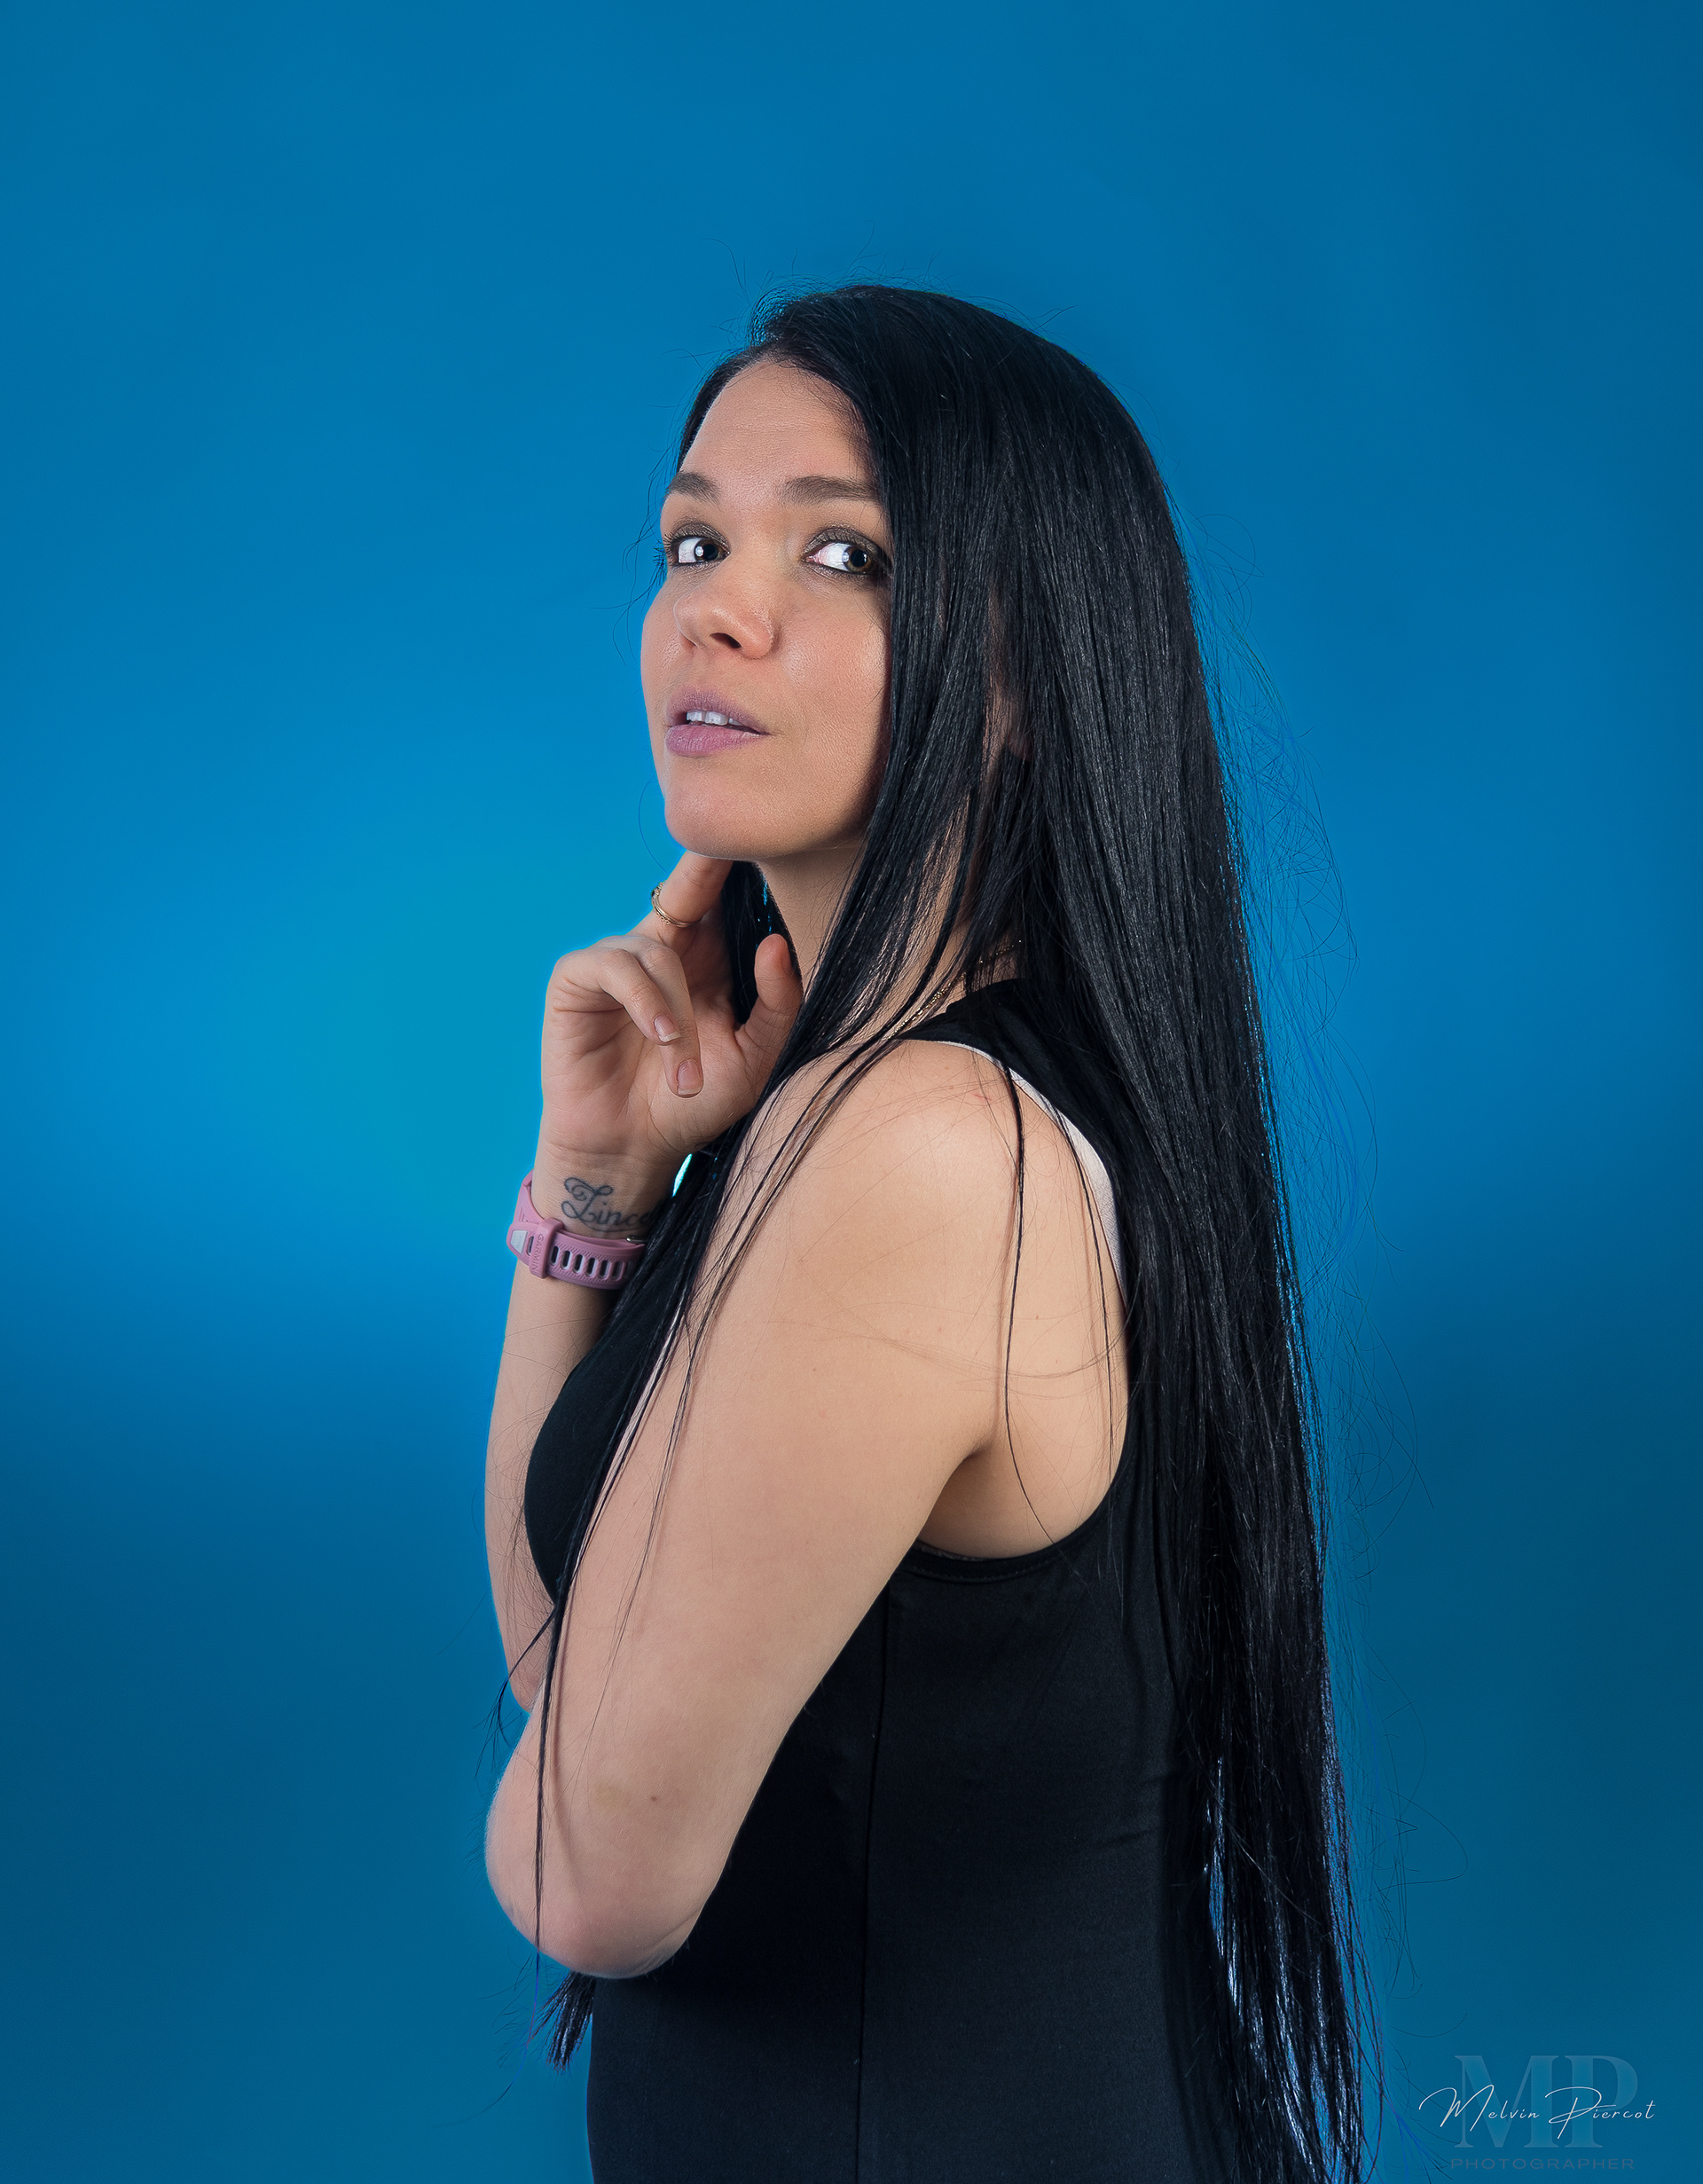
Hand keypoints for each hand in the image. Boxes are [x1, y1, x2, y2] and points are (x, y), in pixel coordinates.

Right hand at [532, 853, 803, 1230]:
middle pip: (686, 887)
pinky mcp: (578, 979)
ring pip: (657, 951)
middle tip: (726, 844)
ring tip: (686, 1073)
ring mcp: (618, 960)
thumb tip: (776, 943)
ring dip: (679, 1015)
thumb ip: (776, 1004)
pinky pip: (615, 966)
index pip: (726, 898)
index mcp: (709, 958)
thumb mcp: (755, 1058)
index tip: (769, 824)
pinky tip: (661, 1037)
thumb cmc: (696, 1103)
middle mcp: (663, 948)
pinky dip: (645, 1001)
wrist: (634, 1149)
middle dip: (705, 867)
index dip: (738, 863)